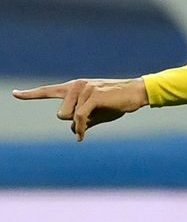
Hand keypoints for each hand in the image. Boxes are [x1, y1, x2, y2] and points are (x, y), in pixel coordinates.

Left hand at [12, 78, 148, 141]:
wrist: (136, 94)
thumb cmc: (117, 103)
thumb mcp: (98, 113)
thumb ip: (84, 121)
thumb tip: (75, 132)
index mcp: (74, 87)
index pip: (48, 91)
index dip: (30, 94)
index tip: (14, 94)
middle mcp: (76, 86)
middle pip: (61, 114)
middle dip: (73, 122)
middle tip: (94, 117)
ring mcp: (84, 89)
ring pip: (69, 117)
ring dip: (81, 124)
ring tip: (100, 115)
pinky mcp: (92, 96)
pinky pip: (79, 118)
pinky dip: (80, 129)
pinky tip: (82, 136)